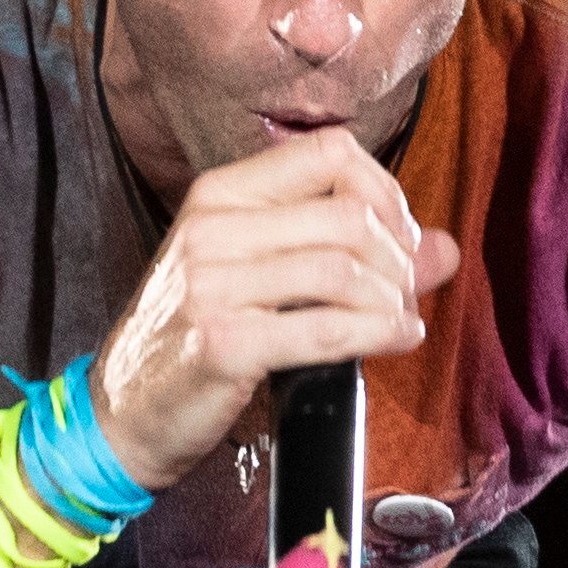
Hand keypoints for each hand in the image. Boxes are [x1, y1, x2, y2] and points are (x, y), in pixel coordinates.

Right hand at [92, 129, 460, 487]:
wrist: (122, 414)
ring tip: (399, 321)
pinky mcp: (223, 343)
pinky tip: (395, 340)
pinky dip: (378, 333)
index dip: (384, 191)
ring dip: (392, 299)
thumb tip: (445, 248)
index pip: (329, 153)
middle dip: (399, 255)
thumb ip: (351, 255)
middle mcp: (212, 228)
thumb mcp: (261, 279)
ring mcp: (212, 285)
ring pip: (343, 268)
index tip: (398, 237)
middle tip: (405, 291)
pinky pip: (326, 327)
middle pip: (347, 213)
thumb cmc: (194, 340)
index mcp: (220, 195)